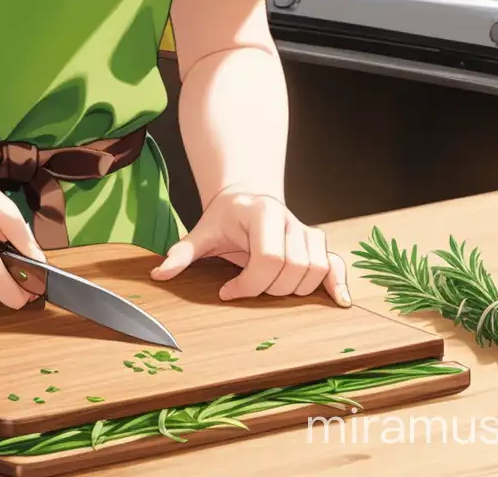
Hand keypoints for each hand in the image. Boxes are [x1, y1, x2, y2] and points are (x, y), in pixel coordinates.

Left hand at [150, 189, 349, 305]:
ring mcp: (306, 231)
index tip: (228, 291)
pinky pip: (334, 263)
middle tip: (248, 288)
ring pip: (314, 269)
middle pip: (292, 268)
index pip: (268, 258)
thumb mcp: (201, 232)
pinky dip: (337, 281)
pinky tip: (338, 301)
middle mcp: (290, 219)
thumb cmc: (224, 217)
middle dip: (270, 288)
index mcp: (262, 213)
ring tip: (269, 288)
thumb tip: (159, 275)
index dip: (249, 283)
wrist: (246, 197)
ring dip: (294, 288)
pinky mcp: (316, 243)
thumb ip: (182, 253)